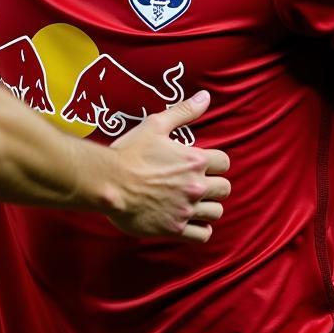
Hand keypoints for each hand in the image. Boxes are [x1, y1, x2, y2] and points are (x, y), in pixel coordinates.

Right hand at [107, 90, 230, 240]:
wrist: (108, 182)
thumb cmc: (130, 152)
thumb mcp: (156, 124)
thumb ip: (184, 112)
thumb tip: (205, 97)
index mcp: (193, 160)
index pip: (225, 162)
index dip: (215, 161)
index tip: (203, 163)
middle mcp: (195, 186)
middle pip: (225, 188)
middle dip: (214, 184)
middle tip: (198, 182)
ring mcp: (186, 209)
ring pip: (216, 212)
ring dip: (208, 206)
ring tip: (194, 201)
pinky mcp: (175, 228)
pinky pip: (203, 234)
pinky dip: (201, 228)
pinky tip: (191, 220)